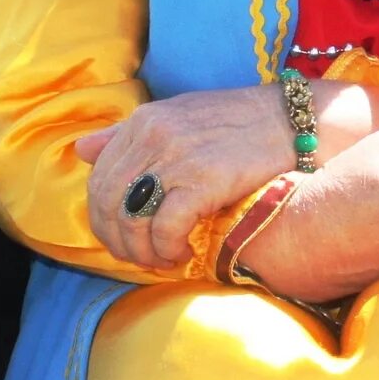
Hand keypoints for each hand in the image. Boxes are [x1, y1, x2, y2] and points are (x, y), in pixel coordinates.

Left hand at [75, 78, 378, 270]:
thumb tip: (82, 149)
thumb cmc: (240, 125)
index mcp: (143, 121)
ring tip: (161, 261)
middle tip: (139, 259)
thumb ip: (127, 136)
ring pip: (131, 221)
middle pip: (107, 204)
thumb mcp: (178, 117)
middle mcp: (153, 136)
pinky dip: (165, 250)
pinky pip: (165, 228)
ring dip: (140, 252)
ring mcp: (177, 157)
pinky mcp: (204, 180)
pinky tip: (179, 256)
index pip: (97, 180)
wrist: (296, 121)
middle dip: (117, 242)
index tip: (124, 239)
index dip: (103, 220)